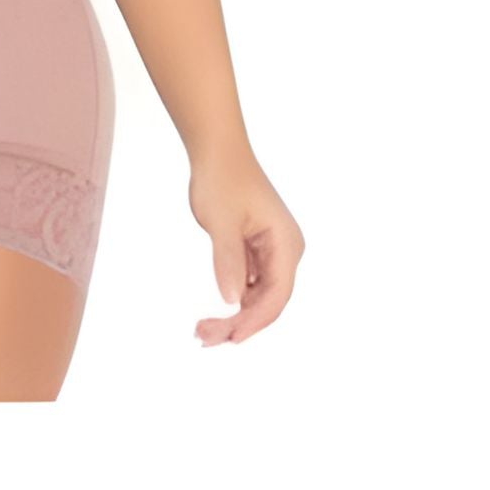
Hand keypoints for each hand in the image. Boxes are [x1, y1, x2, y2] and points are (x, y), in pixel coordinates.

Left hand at [187, 146, 304, 345]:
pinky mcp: (258, 250)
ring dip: (234, 315)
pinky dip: (233, 299)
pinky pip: (251, 284)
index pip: (277, 296)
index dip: (254, 322)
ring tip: (203, 331)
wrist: (217, 151)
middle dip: (240, 323)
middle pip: (269, 301)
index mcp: (287, 245)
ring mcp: (273, 251)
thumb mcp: (221, 221)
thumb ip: (228, 260)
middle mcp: (285, 251)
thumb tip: (232, 300)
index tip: (229, 338)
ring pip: (259, 296)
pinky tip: (214, 313)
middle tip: (204, 337)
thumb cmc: (222, 179)